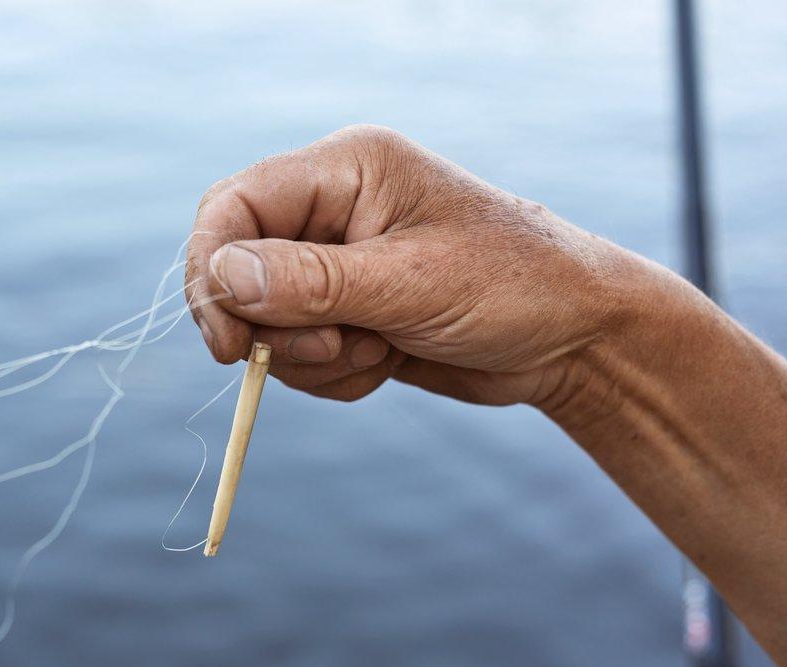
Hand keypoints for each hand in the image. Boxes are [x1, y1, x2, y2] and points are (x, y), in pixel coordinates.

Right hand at [185, 124, 675, 408]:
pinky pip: (299, 358)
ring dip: (315, 358)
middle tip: (333, 348)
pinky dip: (335, 375)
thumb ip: (311, 281)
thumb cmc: (513, 286)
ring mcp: (337, 266)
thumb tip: (223, 278)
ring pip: (267, 325)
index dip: (213, 269)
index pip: (234, 205)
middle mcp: (331, 212)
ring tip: (382, 349)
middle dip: (277, 327)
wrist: (573, 341)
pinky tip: (389, 363)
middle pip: (239, 271)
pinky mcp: (346, 315)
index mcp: (345, 171)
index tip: (228, 341)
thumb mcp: (410, 283)